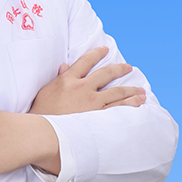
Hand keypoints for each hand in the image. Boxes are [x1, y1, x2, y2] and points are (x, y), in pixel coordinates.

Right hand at [29, 46, 145, 114]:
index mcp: (68, 80)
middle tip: (128, 67)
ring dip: (131, 90)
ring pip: (117, 92)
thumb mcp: (46, 92)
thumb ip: (58, 78)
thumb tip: (64, 67)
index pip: (85, 61)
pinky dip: (129, 105)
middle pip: (106, 74)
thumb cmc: (40, 112)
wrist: (43, 131)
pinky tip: (138, 104)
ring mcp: (92, 102)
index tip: (105, 50)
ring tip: (140, 91)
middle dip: (119, 69)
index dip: (97, 54)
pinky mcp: (97, 117)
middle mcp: (82, 87)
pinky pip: (118, 109)